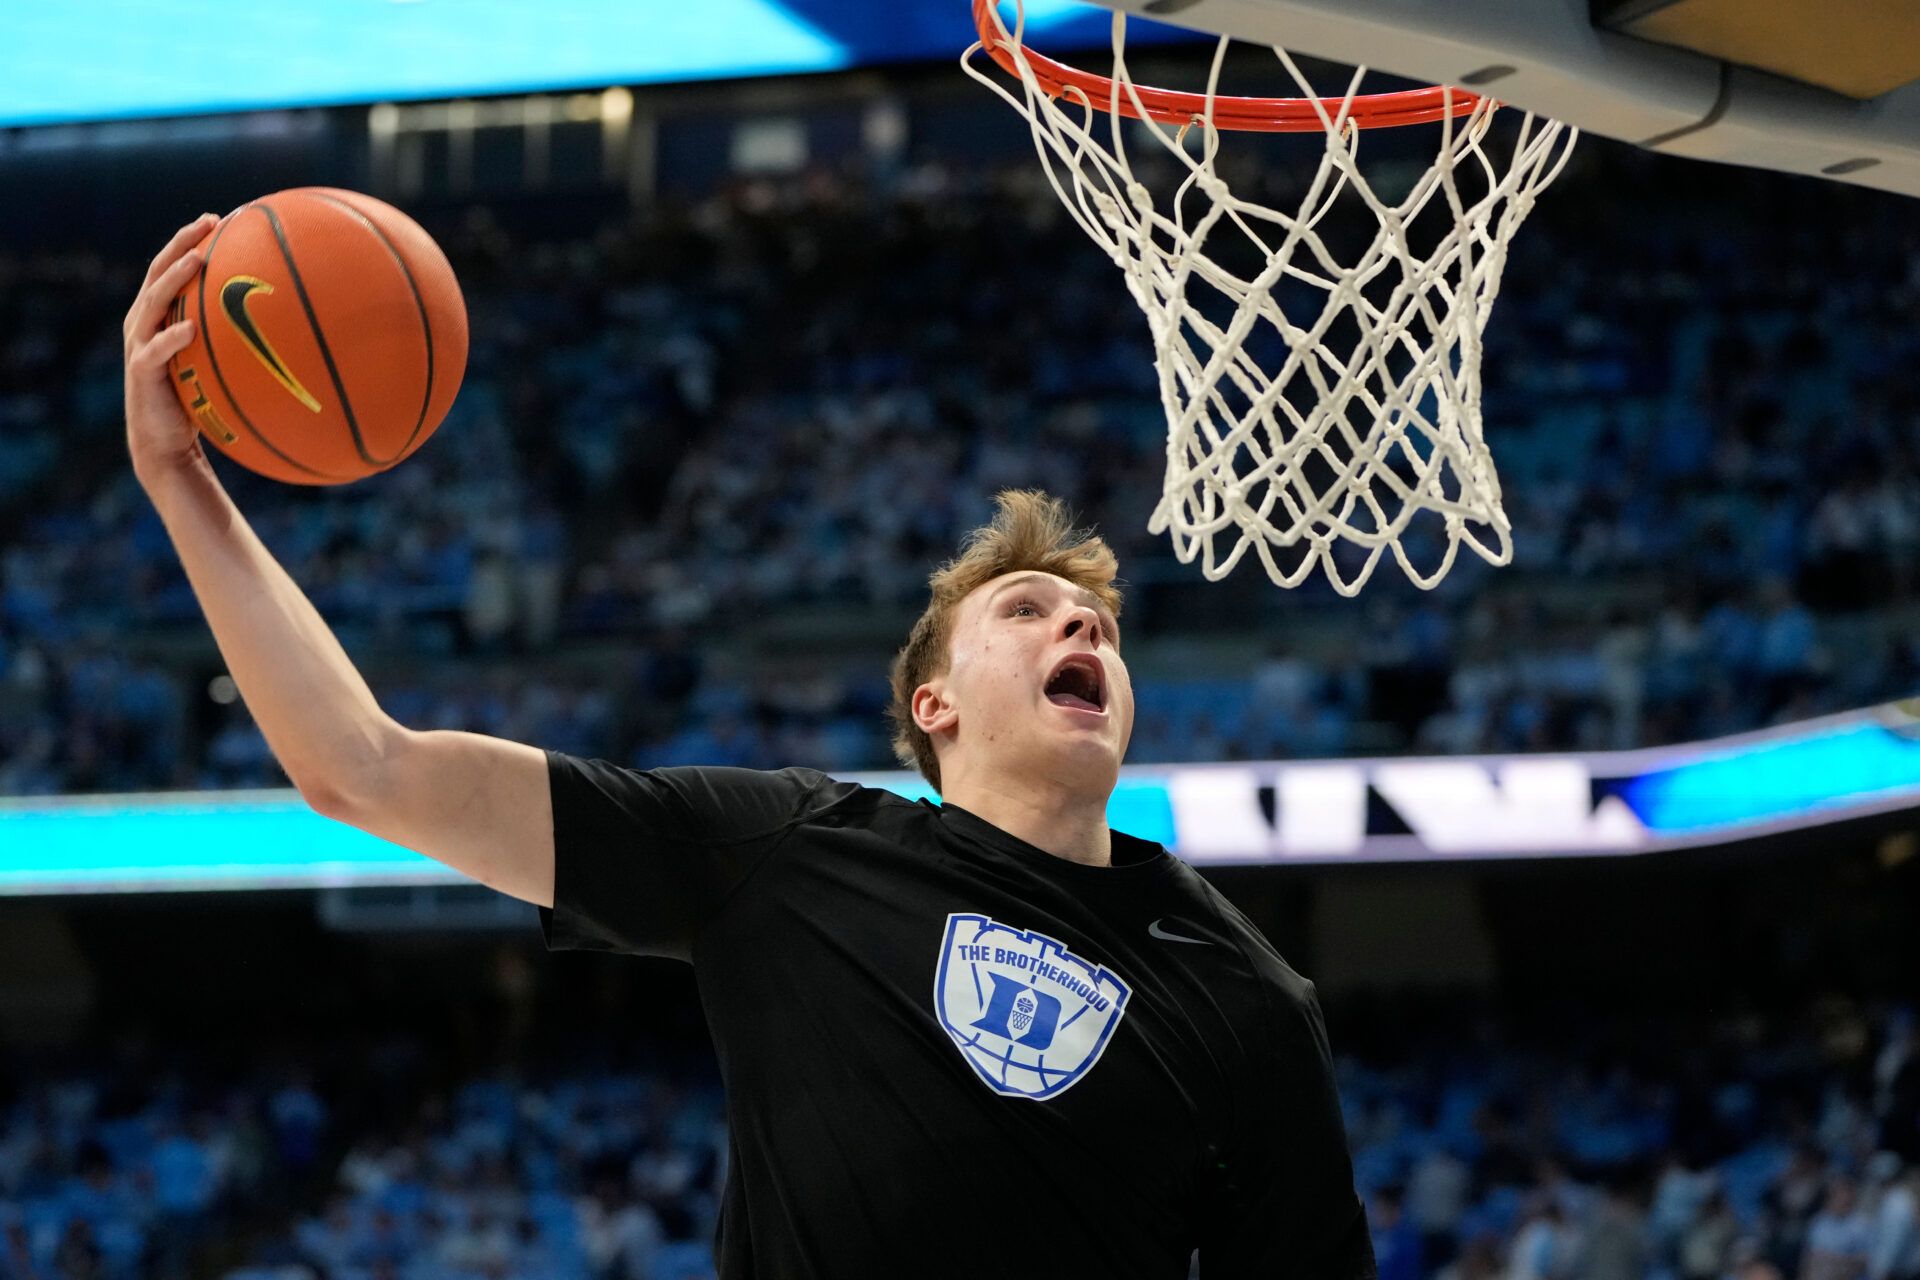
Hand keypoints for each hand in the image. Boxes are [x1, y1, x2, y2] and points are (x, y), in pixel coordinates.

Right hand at [125, 213, 217, 484]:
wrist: (166, 443)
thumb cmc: (197, 401)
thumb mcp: (217, 367)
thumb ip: (237, 344)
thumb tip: (291, 331)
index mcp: (159, 317)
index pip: (170, 269)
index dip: (188, 241)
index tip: (217, 218)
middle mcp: (143, 324)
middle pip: (158, 274)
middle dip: (180, 245)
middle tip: (206, 224)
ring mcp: (140, 347)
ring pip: (152, 304)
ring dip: (174, 280)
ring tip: (196, 261)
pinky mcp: (142, 374)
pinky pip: (156, 352)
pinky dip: (172, 339)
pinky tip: (191, 329)